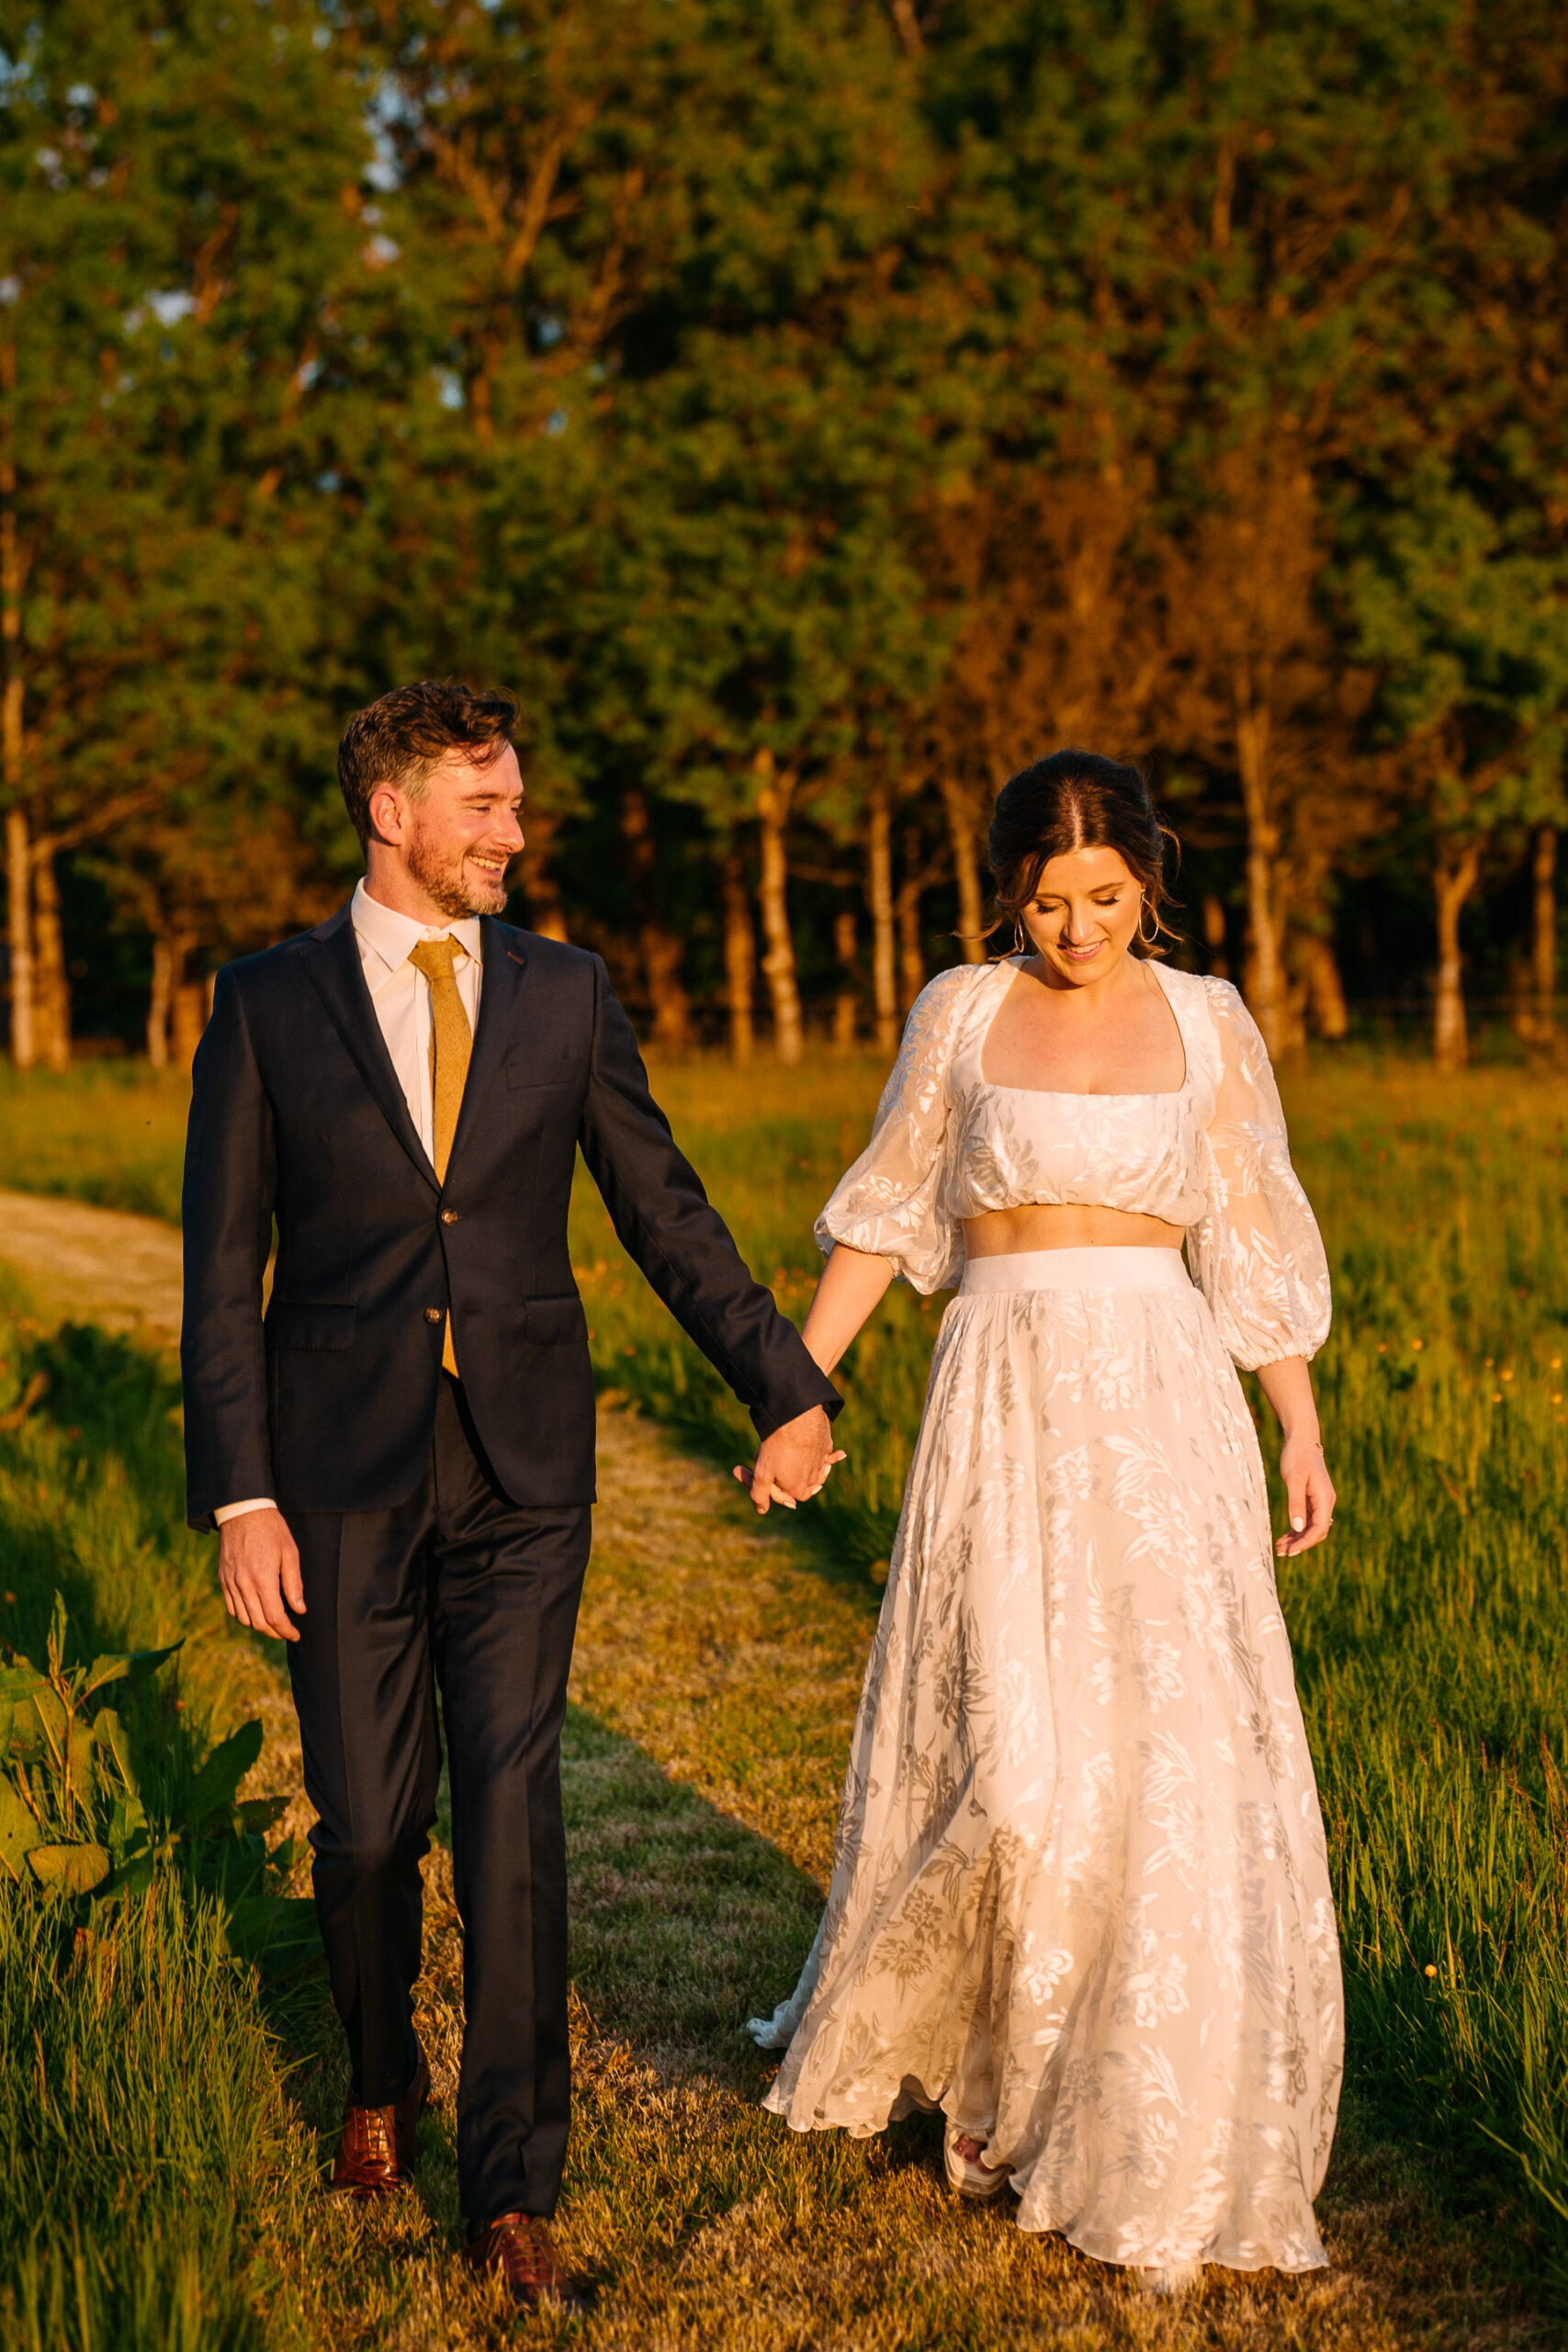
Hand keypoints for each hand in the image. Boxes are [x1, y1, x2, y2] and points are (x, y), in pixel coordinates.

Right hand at [218, 1507, 305, 1640]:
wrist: (242, 1511)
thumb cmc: (271, 1530)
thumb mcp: (290, 1553)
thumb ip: (294, 1584)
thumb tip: (299, 1609)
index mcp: (262, 1578)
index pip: (274, 1617)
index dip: (286, 1630)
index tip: (295, 1634)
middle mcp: (243, 1584)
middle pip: (258, 1623)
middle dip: (275, 1632)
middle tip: (287, 1632)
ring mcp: (230, 1583)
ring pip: (243, 1619)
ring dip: (259, 1626)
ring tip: (273, 1623)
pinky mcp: (223, 1579)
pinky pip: (231, 1608)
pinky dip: (244, 1616)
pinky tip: (256, 1612)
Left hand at [732, 1405, 844, 1515]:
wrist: (798, 1415)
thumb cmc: (778, 1446)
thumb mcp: (762, 1473)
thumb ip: (760, 1494)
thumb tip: (761, 1510)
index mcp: (798, 1490)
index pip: (779, 1495)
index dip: (759, 1484)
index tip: (738, 1468)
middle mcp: (813, 1479)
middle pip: (793, 1482)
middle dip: (777, 1473)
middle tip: (758, 1456)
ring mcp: (821, 1462)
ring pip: (807, 1468)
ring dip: (797, 1464)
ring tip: (780, 1452)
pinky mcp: (826, 1446)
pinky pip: (822, 1454)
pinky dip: (823, 1454)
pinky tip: (829, 1452)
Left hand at [1275, 1434, 1334, 1558]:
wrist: (1302, 1440)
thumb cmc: (1297, 1457)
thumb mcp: (1294, 1479)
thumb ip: (1296, 1503)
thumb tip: (1297, 1528)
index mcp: (1324, 1498)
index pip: (1320, 1528)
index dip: (1306, 1542)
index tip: (1290, 1551)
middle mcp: (1325, 1502)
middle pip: (1317, 1531)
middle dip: (1300, 1544)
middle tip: (1281, 1552)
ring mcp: (1319, 1501)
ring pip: (1311, 1527)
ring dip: (1297, 1538)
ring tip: (1279, 1548)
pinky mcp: (1312, 1499)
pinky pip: (1307, 1519)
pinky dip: (1297, 1529)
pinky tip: (1285, 1537)